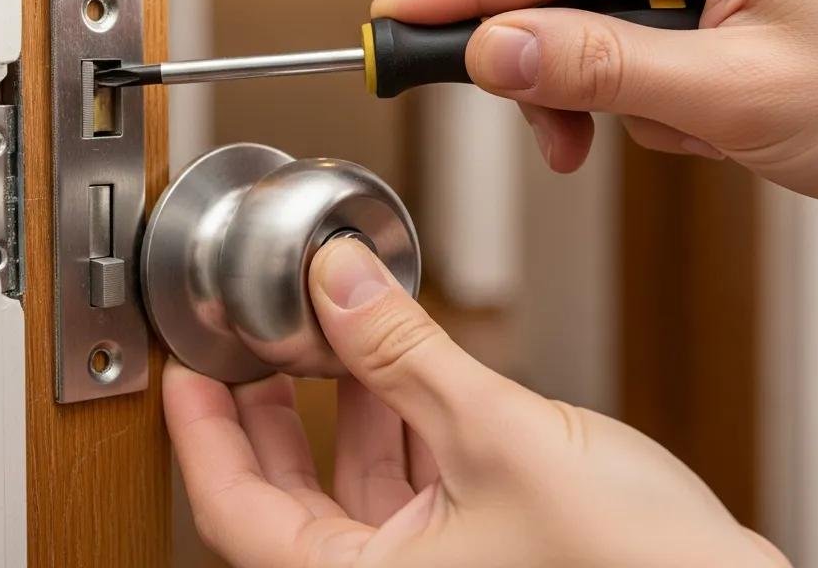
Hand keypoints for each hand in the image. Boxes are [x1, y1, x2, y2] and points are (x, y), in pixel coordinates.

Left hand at [164, 238, 787, 566]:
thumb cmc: (632, 567)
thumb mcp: (495, 435)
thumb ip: (405, 352)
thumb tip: (338, 278)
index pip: (234, 513)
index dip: (201, 432)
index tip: (185, 370)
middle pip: (283, 500)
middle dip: (262, 415)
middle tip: (243, 347)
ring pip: (348, 483)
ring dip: (335, 405)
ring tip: (319, 335)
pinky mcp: (477, 547)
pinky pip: (406, 480)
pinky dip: (394, 419)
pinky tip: (398, 365)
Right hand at [373, 0, 817, 202]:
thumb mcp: (735, 94)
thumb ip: (604, 68)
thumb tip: (495, 48)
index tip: (400, 14)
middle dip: (551, 65)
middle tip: (546, 133)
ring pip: (596, 29)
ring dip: (602, 96)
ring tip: (647, 138)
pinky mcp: (713, 12)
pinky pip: (634, 55)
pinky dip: (638, 104)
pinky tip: (687, 128)